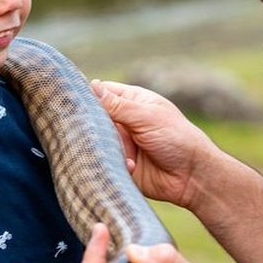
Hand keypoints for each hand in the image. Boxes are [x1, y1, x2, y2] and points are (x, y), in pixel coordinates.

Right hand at [91, 80, 218, 209]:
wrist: (192, 176)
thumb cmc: (177, 138)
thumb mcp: (146, 117)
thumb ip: (118, 105)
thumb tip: (92, 86)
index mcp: (131, 102)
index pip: (101, 93)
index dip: (86, 95)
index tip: (70, 100)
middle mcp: (123, 122)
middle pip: (93, 119)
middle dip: (92, 126)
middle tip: (97, 132)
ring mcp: (121, 144)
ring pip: (96, 143)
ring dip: (105, 148)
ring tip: (124, 152)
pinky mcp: (120, 165)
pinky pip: (104, 163)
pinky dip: (113, 164)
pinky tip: (131, 167)